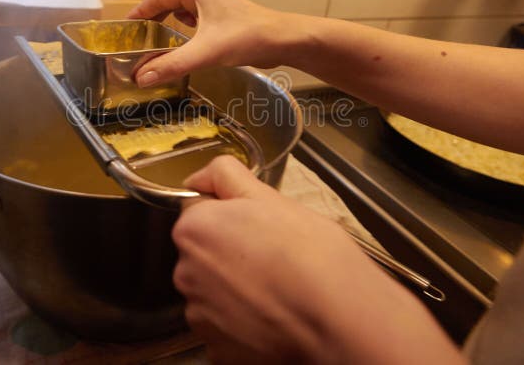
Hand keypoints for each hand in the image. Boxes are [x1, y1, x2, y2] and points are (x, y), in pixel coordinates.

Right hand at [127, 0, 307, 86]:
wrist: (283, 41)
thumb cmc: (248, 36)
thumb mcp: (205, 51)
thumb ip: (172, 64)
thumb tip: (142, 77)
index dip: (139, 13)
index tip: (125, 28)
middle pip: (168, 5)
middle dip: (152, 22)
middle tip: (137, 41)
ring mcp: (215, 7)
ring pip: (182, 15)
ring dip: (168, 28)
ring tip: (154, 46)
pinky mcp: (224, 21)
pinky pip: (195, 25)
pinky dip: (184, 35)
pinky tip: (182, 48)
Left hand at [173, 156, 463, 363]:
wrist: (337, 316)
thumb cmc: (309, 253)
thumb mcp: (269, 197)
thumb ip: (226, 177)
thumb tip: (200, 177)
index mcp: (194, 230)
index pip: (199, 211)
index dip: (231, 214)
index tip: (258, 225)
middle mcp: (186, 274)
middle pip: (203, 254)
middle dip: (229, 251)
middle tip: (271, 255)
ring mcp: (200, 315)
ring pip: (213, 292)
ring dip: (234, 289)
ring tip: (275, 287)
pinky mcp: (216, 349)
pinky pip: (224, 327)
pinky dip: (242, 322)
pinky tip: (272, 314)